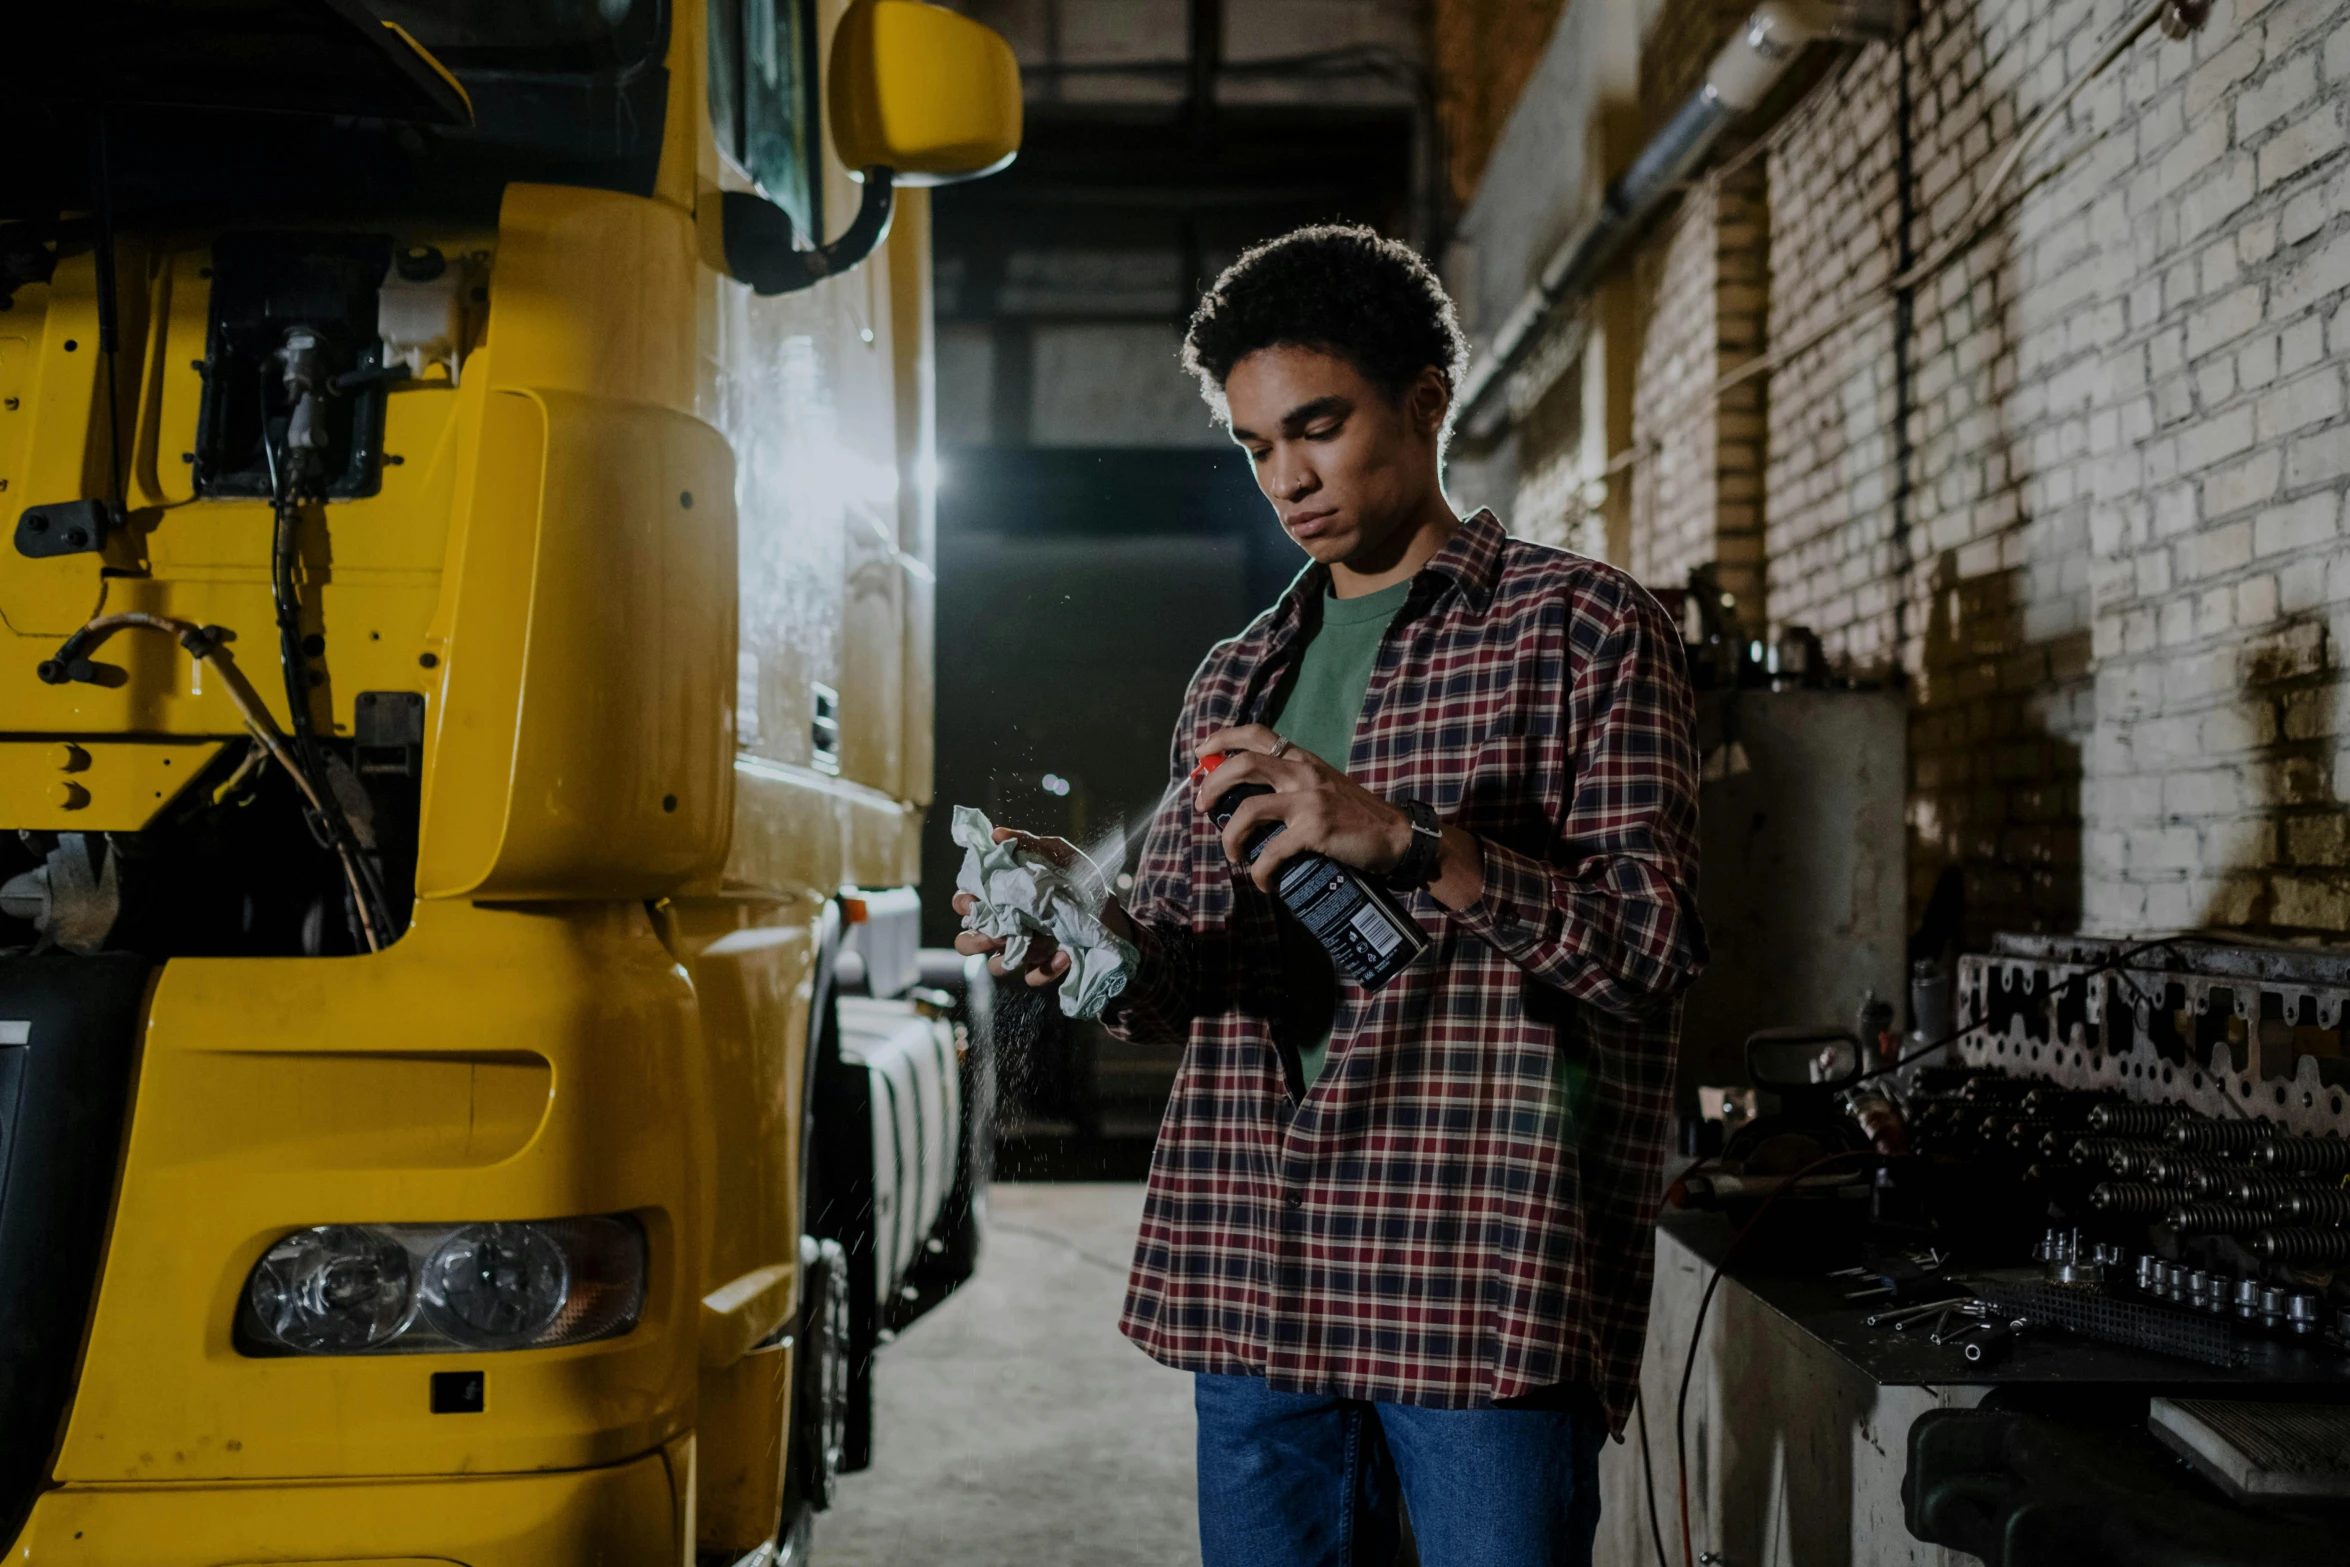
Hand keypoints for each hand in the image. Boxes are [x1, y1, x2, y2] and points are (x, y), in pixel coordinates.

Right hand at [951, 826, 1133, 987]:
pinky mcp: (1043, 969)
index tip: (974, 900)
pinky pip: (1032, 977)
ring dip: (1009, 956)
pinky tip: (1065, 954)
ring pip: (996, 965)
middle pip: (968, 940)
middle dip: (976, 938)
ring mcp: (1023, 950)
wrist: (1115, 916)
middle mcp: (1007, 926)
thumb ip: (1029, 843)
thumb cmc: (1081, 884)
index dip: (964, 902)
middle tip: (997, 931)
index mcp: (1004, 898)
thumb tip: (996, 833)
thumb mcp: (1060, 856)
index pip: (967, 903)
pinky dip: (1047, 968)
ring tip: (1035, 942)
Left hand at [1192, 725, 1412, 894]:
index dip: (1222, 739)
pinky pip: (1271, 852)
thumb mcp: (1322, 786)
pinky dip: (1260, 871)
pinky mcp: (1315, 829)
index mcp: (1302, 759)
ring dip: (1230, 836)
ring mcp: (1309, 800)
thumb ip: (1292, 784)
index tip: (1201, 752)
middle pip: (1243, 764)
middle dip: (1212, 784)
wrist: (1395, 837)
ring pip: (1248, 809)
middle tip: (1201, 805)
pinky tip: (1264, 881)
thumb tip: (1246, 801)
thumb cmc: (1356, 816)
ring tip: (1233, 854)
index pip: (1256, 733)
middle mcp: (1303, 772)